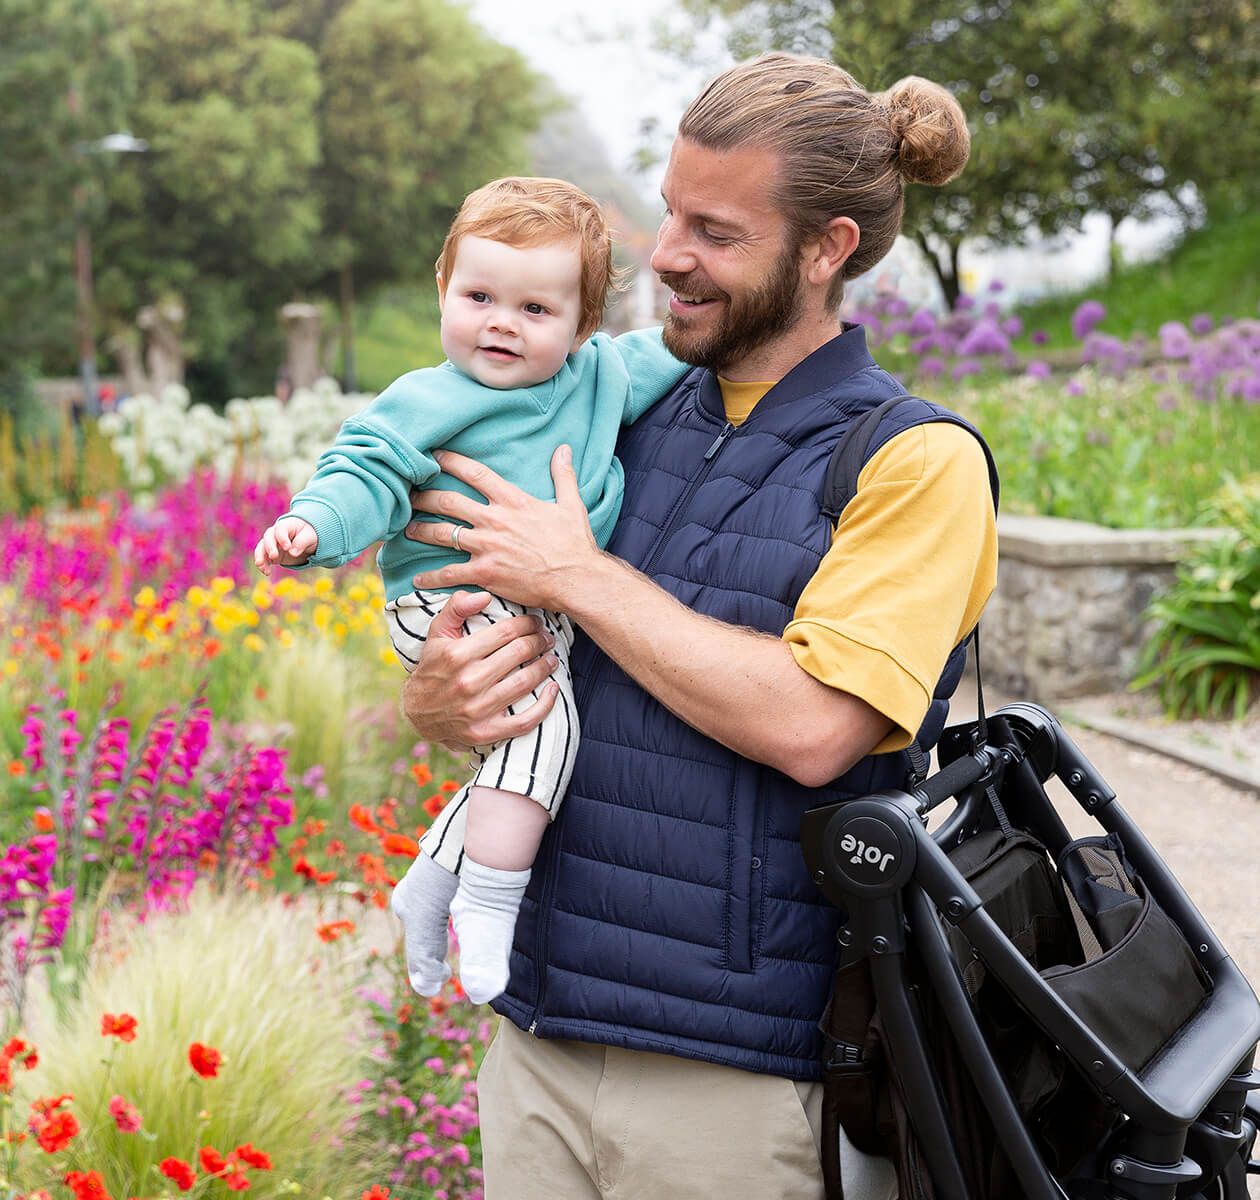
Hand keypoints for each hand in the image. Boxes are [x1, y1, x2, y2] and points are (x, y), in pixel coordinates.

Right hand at [254, 516, 317, 574]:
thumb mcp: (311, 536)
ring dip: (260, 556)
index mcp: (286, 525)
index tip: (287, 547)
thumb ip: (302, 542)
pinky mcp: (271, 554)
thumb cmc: (309, 534)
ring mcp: (272, 543)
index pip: (281, 529)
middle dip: (269, 547)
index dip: (282, 538)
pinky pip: (264, 559)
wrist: (307, 540)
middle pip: (268, 537)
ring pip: (262, 547)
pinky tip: (266, 572)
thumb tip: (292, 553)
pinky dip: (264, 565)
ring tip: (260, 565)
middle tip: (274, 556)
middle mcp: (276, 533)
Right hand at [399, 589, 559, 750]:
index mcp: (458, 654)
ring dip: (544, 667)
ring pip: (524, 682)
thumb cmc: (432, 667)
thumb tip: (483, 594)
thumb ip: (456, 608)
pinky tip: (553, 691)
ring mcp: (478, 709)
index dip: (527, 623)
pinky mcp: (486, 731)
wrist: (417, 713)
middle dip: (539, 642)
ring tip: (551, 658)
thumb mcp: (437, 634)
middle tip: (547, 638)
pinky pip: (525, 721)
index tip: (535, 622)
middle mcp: (468, 681)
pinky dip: (544, 706)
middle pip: (519, 653)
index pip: (506, 632)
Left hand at [404, 446, 598, 609]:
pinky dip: (431, 577)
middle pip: (447, 501)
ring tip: (406, 530)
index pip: (475, 473)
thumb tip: (563, 449)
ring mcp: (486, 547)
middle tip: (409, 495)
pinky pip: (450, 573)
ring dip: (420, 531)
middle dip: (423, 497)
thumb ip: (563, 476)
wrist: (576, 578)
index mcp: (512, 501)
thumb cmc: (574, 544)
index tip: (433, 455)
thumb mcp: (571, 505)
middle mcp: (494, 520)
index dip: (450, 461)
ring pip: (442, 534)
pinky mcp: (485, 573)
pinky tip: (418, 578)